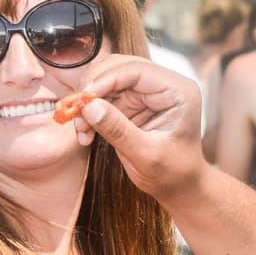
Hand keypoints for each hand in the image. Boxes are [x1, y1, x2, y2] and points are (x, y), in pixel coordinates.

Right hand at [78, 56, 206, 202]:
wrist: (179, 186)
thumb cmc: (174, 173)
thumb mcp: (147, 156)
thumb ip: (119, 130)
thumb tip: (89, 106)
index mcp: (178, 91)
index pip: (137, 70)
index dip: (106, 79)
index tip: (83, 98)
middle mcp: (163, 85)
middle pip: (118, 68)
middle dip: (93, 89)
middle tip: (76, 113)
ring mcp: (146, 92)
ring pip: (106, 81)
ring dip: (88, 104)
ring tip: (81, 131)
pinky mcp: (132, 103)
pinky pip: (103, 98)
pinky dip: (90, 114)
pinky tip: (86, 135)